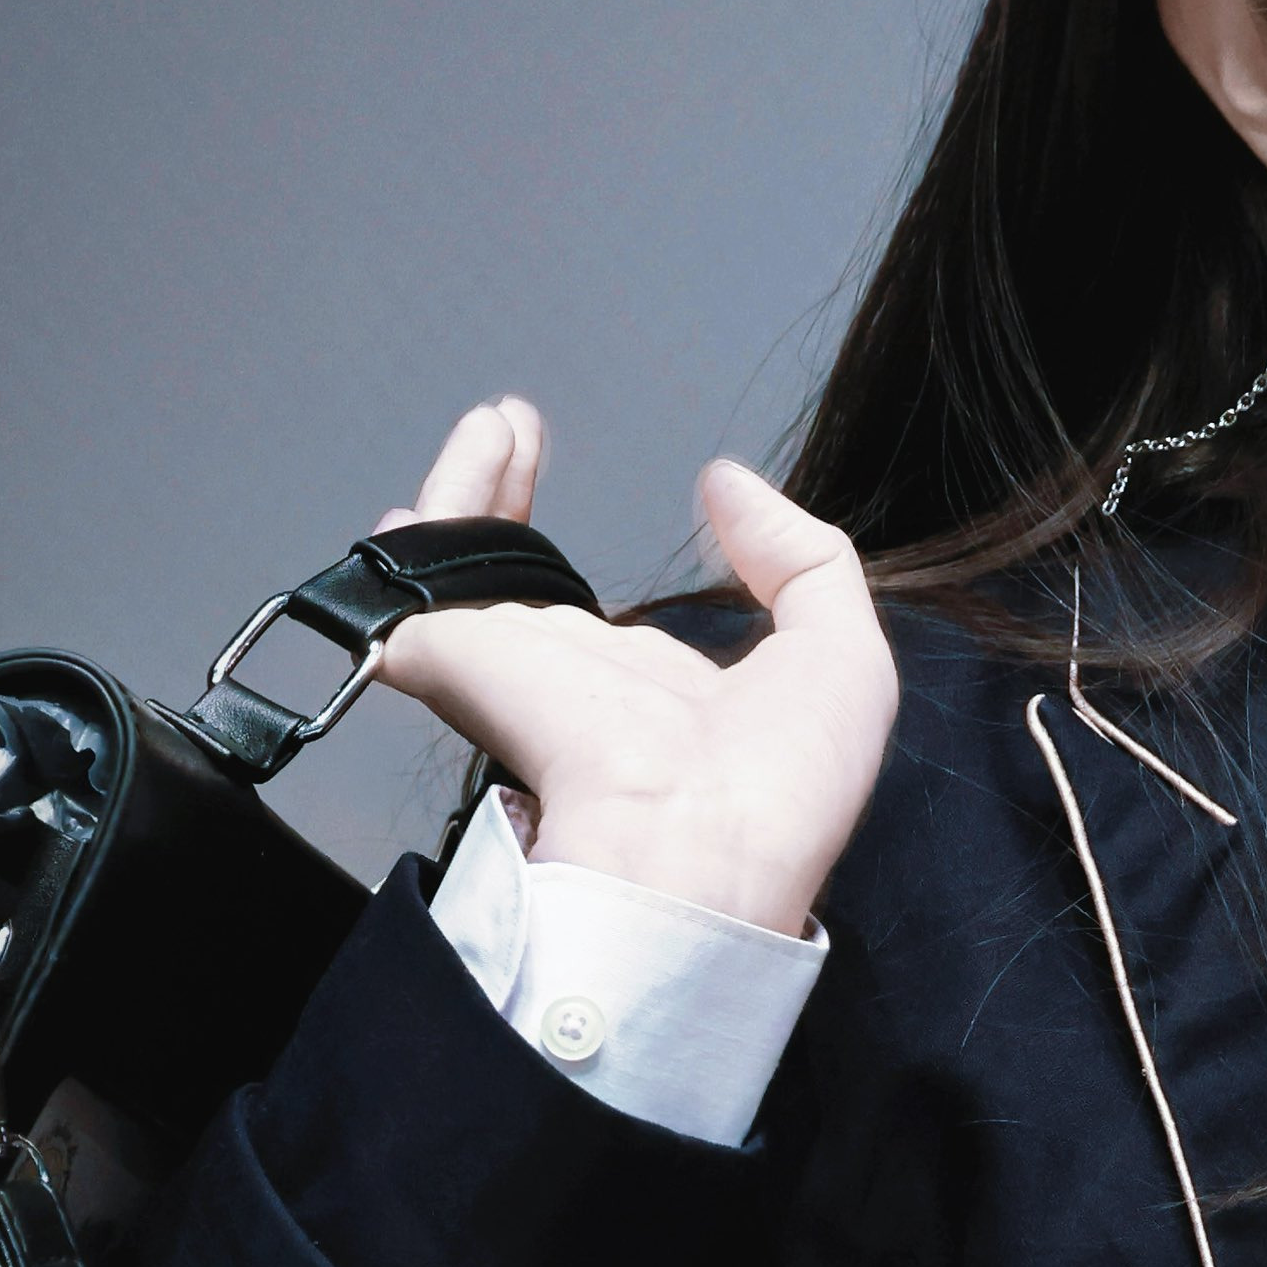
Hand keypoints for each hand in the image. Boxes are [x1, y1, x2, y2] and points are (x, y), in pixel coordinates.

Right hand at [371, 399, 897, 935]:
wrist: (697, 849)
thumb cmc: (778, 789)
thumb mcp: (839, 659)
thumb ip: (800, 560)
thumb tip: (730, 485)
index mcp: (652, 705)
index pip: (605, 630)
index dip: (595, 572)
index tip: (618, 536)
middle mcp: (572, 687)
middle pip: (520, 584)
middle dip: (510, 503)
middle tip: (515, 427)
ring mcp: (510, 672)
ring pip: (465, 563)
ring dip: (472, 481)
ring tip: (499, 416)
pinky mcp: (458, 656)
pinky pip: (426, 565)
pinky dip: (447, 493)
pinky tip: (481, 438)